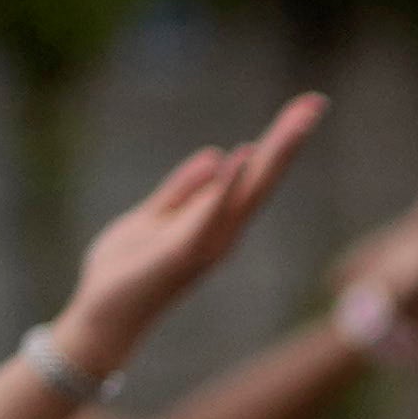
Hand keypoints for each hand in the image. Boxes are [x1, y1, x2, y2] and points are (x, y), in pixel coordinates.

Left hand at [49, 96, 329, 380]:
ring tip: (298, 122)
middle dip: (289, 139)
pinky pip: (210, 215)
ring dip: (273, 156)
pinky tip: (242, 156)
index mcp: (213, 219)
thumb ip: (182, 190)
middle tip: (316, 102)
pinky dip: (227, 187)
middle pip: (262, 178)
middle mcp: (221, 231)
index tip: (306, 106)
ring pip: (248, 192)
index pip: (253, 173)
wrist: (101, 316)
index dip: (278, 139)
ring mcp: (208, 242)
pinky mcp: (184, 253)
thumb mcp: (152, 216)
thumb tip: (215, 154)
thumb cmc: (124, 271)